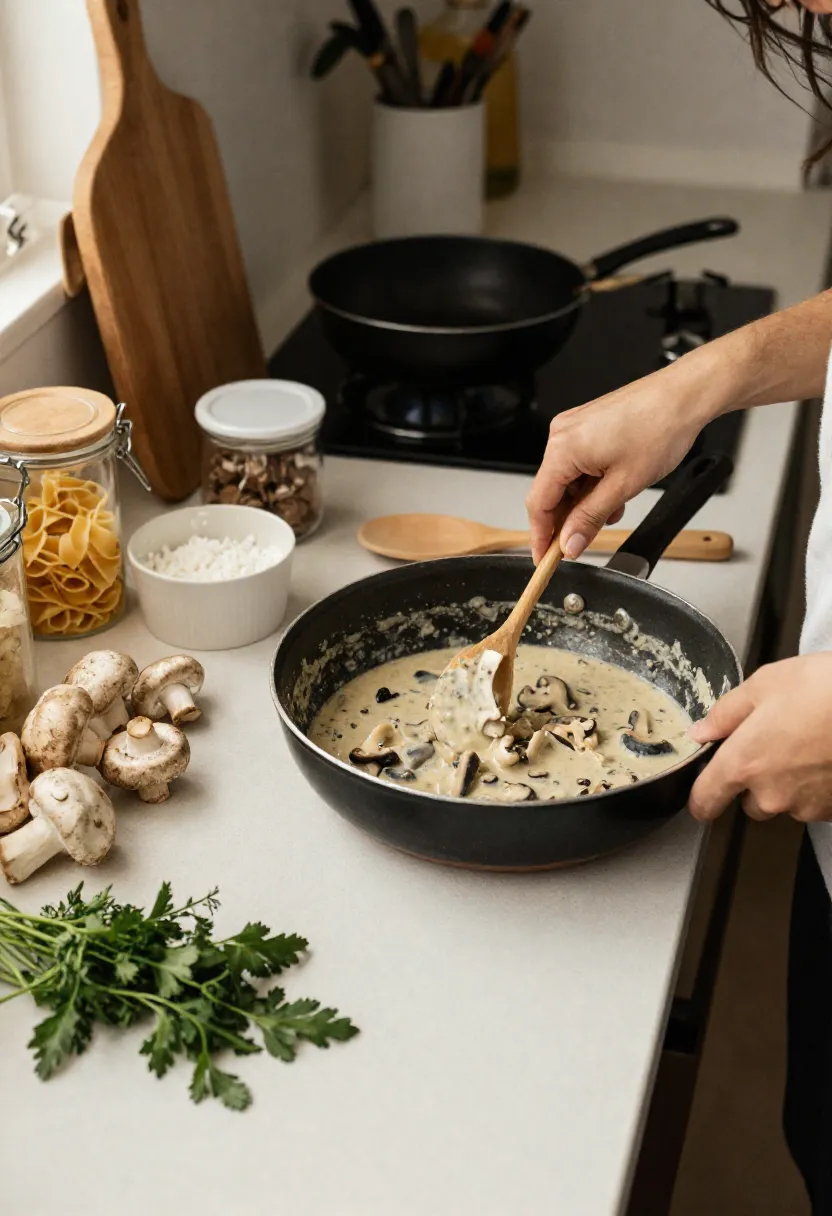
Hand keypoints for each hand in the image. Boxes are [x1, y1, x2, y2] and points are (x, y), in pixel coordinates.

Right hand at [525, 362, 713, 563]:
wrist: (684, 396)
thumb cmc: (660, 427)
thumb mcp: (623, 486)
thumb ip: (590, 519)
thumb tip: (570, 543)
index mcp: (563, 448)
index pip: (538, 503)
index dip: (541, 536)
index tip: (545, 558)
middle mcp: (562, 434)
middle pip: (550, 491)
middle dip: (566, 520)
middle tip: (579, 543)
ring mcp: (574, 427)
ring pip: (567, 479)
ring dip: (583, 503)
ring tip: (610, 511)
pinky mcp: (587, 425)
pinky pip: (578, 463)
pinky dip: (590, 484)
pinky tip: (610, 493)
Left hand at [688, 654, 831, 822]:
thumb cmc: (826, 690)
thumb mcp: (765, 684)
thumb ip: (726, 713)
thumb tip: (703, 731)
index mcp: (744, 763)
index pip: (706, 799)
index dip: (700, 800)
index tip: (701, 798)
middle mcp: (771, 793)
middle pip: (749, 800)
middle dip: (756, 777)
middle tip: (776, 741)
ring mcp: (806, 805)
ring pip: (785, 801)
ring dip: (790, 781)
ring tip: (808, 742)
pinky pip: (816, 802)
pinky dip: (818, 784)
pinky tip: (827, 755)